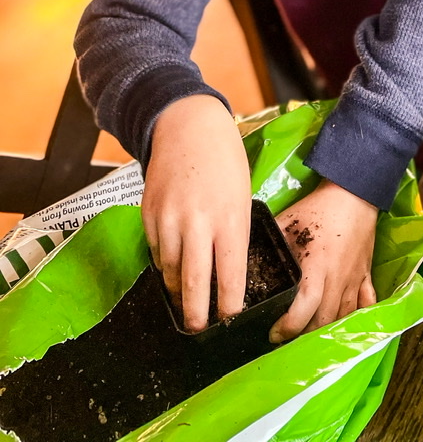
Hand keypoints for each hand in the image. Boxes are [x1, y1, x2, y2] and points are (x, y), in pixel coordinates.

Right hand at [142, 95, 250, 332]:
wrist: (189, 127)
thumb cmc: (225, 161)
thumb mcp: (241, 196)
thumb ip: (234, 232)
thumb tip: (228, 269)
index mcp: (229, 218)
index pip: (230, 273)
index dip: (229, 302)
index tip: (230, 318)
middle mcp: (198, 223)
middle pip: (194, 282)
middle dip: (196, 313)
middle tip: (199, 328)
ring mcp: (169, 220)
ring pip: (169, 270)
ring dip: (176, 289)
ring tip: (185, 301)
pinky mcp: (149, 215)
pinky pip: (155, 250)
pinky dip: (163, 261)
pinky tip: (171, 266)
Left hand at [270, 181, 377, 342]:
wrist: (353, 193)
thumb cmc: (318, 208)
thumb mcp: (287, 223)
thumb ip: (270, 245)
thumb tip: (243, 262)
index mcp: (317, 267)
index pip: (304, 308)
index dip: (289, 327)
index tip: (274, 333)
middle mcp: (337, 279)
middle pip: (323, 321)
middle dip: (304, 335)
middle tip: (287, 337)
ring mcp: (354, 279)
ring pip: (343, 317)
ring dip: (326, 330)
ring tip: (309, 332)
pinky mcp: (366, 275)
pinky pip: (366, 304)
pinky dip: (356, 317)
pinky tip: (343, 324)